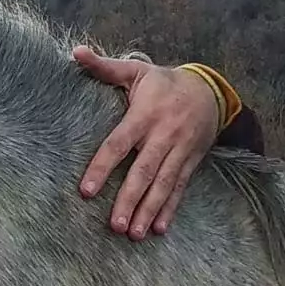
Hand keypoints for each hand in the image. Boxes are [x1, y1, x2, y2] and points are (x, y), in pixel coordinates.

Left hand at [74, 47, 219, 239]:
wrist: (209, 90)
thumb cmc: (162, 82)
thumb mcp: (136, 70)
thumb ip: (104, 66)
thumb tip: (75, 51)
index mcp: (145, 115)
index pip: (119, 143)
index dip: (103, 167)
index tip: (87, 191)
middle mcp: (163, 135)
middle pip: (144, 171)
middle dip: (130, 199)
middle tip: (115, 225)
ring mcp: (180, 150)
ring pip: (163, 184)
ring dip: (149, 210)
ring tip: (134, 234)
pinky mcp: (191, 161)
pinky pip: (180, 188)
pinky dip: (170, 209)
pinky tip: (159, 229)